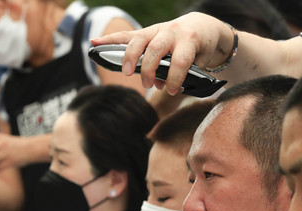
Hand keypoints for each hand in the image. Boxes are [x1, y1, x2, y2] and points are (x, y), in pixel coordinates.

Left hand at [91, 12, 232, 95]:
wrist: (208, 31)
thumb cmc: (180, 45)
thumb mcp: (162, 50)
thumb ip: (149, 61)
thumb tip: (141, 78)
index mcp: (149, 33)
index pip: (127, 36)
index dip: (109, 39)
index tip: (93, 44)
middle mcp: (160, 31)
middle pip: (140, 42)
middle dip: (131, 58)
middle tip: (127, 73)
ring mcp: (175, 34)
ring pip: (157, 50)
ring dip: (151, 70)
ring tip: (152, 85)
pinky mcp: (191, 41)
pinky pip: (180, 61)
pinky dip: (175, 78)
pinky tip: (173, 88)